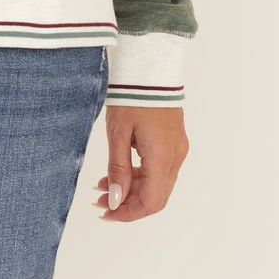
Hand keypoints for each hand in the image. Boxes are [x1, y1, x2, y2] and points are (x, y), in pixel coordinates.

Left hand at [94, 106, 188, 221]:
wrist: (149, 65)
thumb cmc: (131, 95)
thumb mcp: (118, 133)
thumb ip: (118, 168)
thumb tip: (116, 200)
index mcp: (162, 156)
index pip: (151, 202)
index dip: (129, 213)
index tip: (106, 213)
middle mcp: (175, 156)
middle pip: (156, 196)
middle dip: (128, 203)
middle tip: (100, 201)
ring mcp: (177, 149)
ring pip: (158, 184)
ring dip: (132, 190)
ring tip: (103, 186)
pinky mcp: (174, 141)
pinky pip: (159, 168)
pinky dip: (140, 176)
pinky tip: (118, 172)